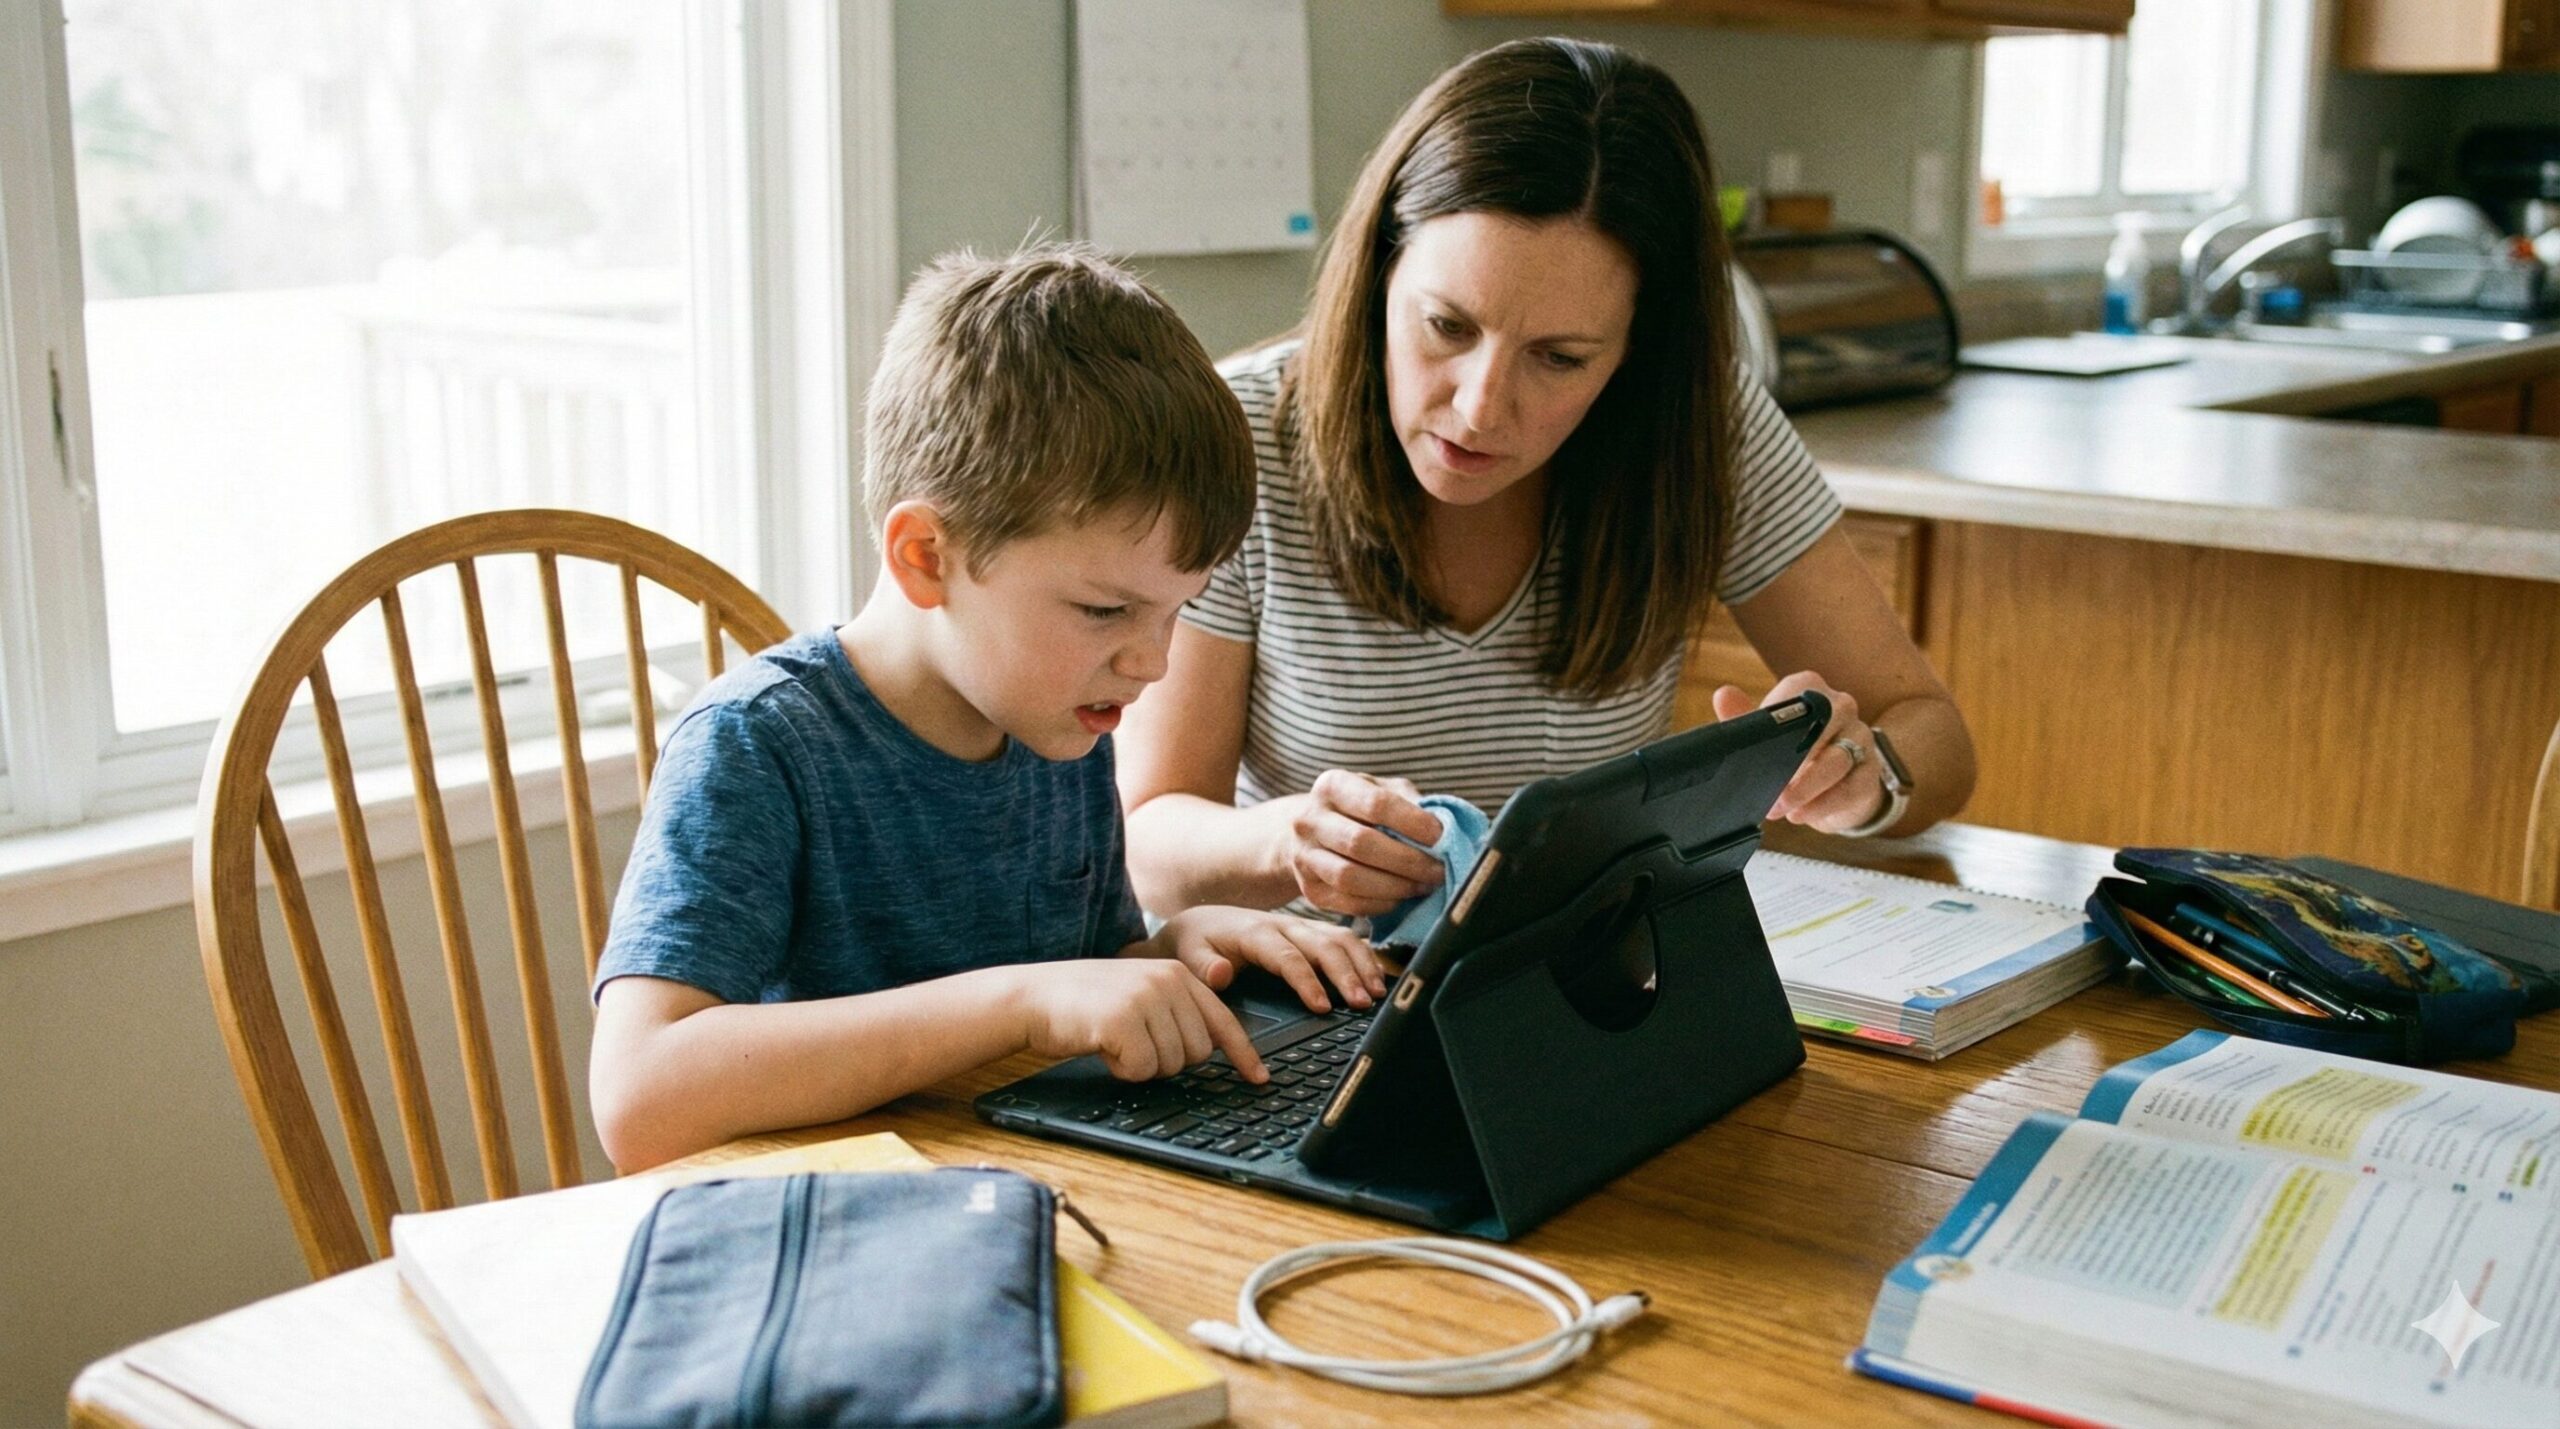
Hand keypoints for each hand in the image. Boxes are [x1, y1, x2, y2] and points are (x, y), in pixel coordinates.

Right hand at [1008, 959, 1267, 1082]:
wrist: (1033, 997)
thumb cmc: (1085, 1004)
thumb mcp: (1139, 996)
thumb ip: (1174, 1012)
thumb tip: (1209, 1049)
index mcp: (1178, 974)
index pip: (1223, 1021)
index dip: (1243, 1055)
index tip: (1260, 1078)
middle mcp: (1169, 980)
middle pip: (1198, 1053)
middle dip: (1167, 1060)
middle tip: (1132, 1042)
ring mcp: (1147, 998)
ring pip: (1171, 1064)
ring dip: (1142, 1065)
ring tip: (1114, 1039)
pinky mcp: (1125, 1019)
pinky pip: (1142, 1069)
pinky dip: (1122, 1069)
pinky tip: (1102, 1046)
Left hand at [1153, 905, 1388, 1013]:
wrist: (1200, 921)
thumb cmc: (1195, 943)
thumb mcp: (1187, 955)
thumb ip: (1203, 966)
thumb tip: (1223, 974)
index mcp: (1254, 932)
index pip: (1288, 956)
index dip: (1308, 981)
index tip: (1324, 1007)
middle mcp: (1283, 925)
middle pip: (1323, 944)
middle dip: (1347, 974)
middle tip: (1364, 1004)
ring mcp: (1299, 926)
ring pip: (1340, 937)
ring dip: (1362, 963)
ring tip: (1377, 994)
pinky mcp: (1309, 931)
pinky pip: (1343, 939)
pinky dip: (1363, 956)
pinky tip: (1376, 979)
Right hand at [1273, 769, 1446, 916]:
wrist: (1310, 833)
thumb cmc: (1358, 809)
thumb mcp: (1381, 790)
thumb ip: (1410, 802)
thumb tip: (1446, 829)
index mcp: (1332, 786)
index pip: (1376, 804)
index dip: (1413, 823)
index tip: (1442, 836)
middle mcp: (1310, 819)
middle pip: (1361, 843)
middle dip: (1408, 860)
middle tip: (1439, 870)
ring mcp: (1304, 856)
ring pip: (1350, 877)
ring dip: (1395, 886)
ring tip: (1423, 885)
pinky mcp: (1309, 889)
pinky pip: (1347, 903)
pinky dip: (1381, 904)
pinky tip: (1400, 898)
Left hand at [1712, 671, 1889, 833]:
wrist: (1836, 789)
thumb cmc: (1797, 754)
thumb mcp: (1768, 736)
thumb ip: (1744, 717)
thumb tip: (1723, 695)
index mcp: (1813, 692)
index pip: (1800, 690)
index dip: (1780, 715)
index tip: (1761, 741)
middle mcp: (1842, 709)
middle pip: (1825, 722)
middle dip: (1794, 756)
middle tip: (1769, 784)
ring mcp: (1860, 740)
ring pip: (1838, 759)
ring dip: (1805, 787)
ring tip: (1779, 807)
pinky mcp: (1869, 774)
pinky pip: (1851, 788)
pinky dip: (1823, 804)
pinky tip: (1801, 815)